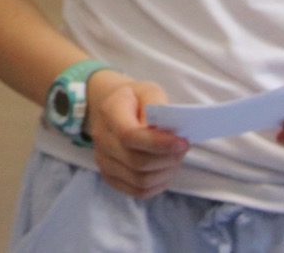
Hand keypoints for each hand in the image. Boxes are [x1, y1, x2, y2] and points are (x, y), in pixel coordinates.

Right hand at [86, 71, 188, 198]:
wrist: (111, 108)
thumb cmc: (134, 99)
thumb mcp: (149, 91)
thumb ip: (159, 108)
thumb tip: (169, 134)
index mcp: (109, 112)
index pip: (130, 136)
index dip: (159, 144)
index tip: (182, 142)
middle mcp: (101, 138)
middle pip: (137, 162)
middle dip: (167, 159)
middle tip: (182, 149)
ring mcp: (102, 159)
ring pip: (140, 180)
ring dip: (165, 173)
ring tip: (174, 159)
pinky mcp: (108, 175)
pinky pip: (137, 191)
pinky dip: (156, 185)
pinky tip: (164, 170)